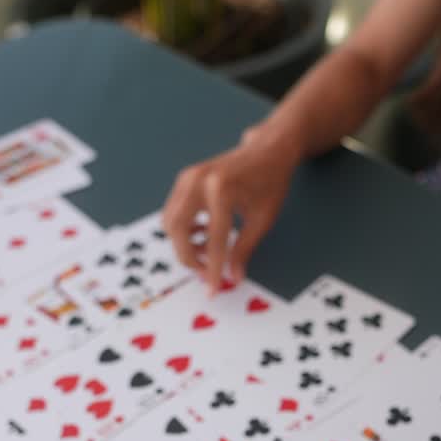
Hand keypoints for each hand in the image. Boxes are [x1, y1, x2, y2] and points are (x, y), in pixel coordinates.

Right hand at [162, 123, 298, 293]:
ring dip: (184, 243)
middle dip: (189, 257)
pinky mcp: (184, 178)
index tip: (212, 289)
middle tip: (205, 270)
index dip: (213, 269)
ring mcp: (188, 177)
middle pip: (178, 231)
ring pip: (170, 222)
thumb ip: (243, 250)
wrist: (267, 150)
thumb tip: (232, 278)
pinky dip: (183, 229)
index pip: (214, 240)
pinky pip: (173, 211)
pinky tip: (204, 232)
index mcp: (223, 191)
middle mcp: (200, 181)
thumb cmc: (270, 183)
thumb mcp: (262, 220)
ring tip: (208, 249)